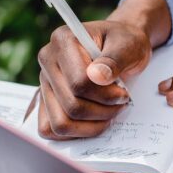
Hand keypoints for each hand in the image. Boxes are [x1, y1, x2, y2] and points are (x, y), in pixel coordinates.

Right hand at [36, 21, 150, 139]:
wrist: (120, 45)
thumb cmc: (124, 42)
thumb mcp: (128, 45)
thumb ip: (114, 59)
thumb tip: (97, 76)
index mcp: (63, 40)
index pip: (79, 82)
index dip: (106, 95)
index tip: (123, 93)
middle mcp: (48, 60)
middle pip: (71, 106)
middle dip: (103, 111)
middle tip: (121, 102)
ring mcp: (44, 82)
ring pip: (60, 123)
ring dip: (91, 126)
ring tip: (109, 112)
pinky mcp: (46, 99)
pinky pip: (50, 129)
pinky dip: (75, 132)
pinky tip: (94, 121)